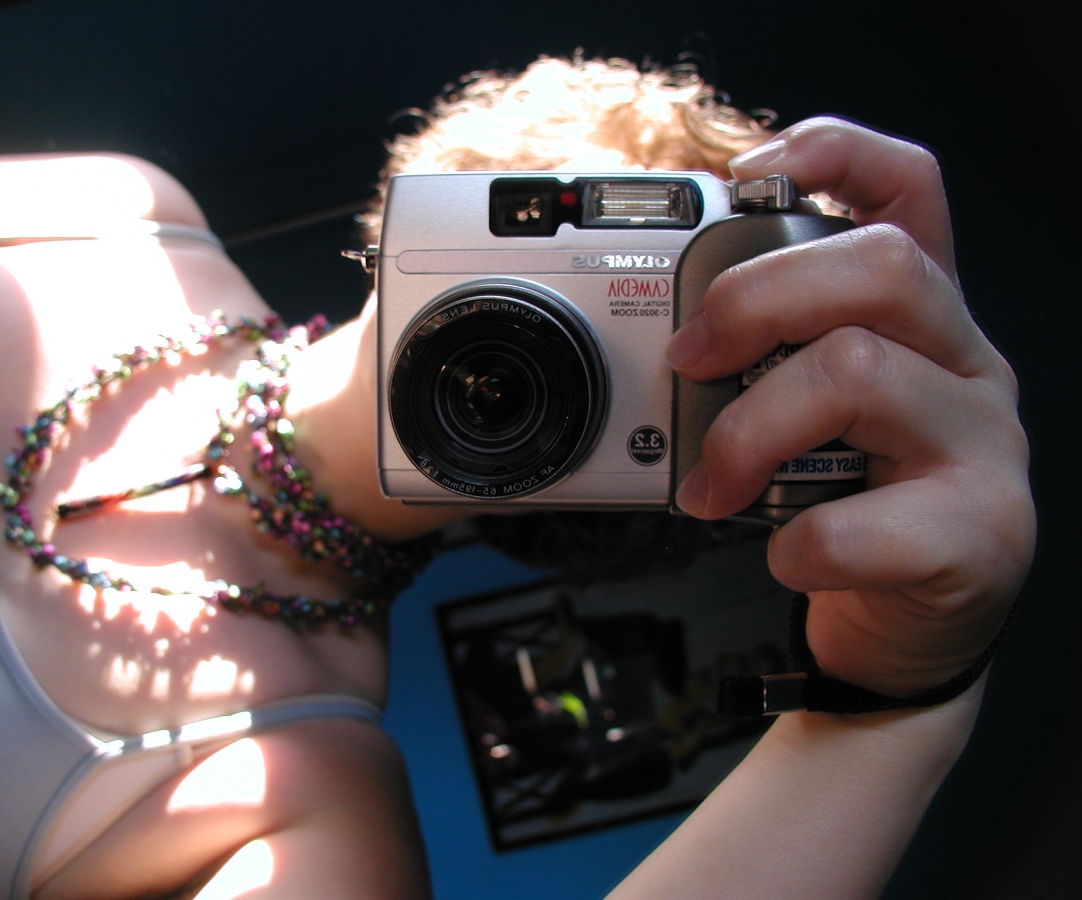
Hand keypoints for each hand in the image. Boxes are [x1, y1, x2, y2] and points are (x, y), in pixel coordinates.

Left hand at [668, 118, 1034, 696]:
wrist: (909, 628)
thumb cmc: (850, 505)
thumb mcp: (811, 411)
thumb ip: (765, 360)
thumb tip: (657, 335)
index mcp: (918, 319)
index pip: (908, 193)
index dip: (837, 154)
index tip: (747, 173)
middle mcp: (963, 362)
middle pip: (880, 266)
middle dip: (756, 298)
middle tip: (688, 360)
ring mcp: (982, 444)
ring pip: (861, 373)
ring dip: (750, 432)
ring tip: (709, 489)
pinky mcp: (979, 532)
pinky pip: (866, 521)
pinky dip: (799, 541)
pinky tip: (784, 554)